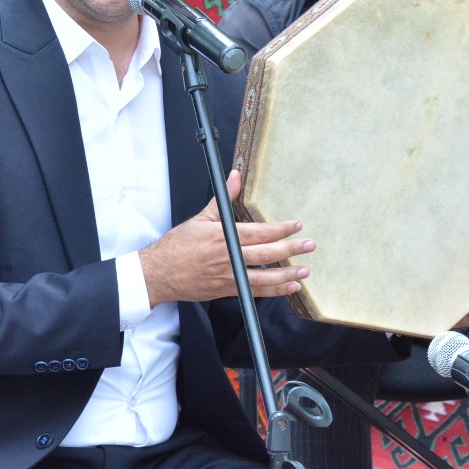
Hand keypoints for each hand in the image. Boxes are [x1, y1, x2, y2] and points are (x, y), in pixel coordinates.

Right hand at [139, 170, 316, 307]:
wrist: (159, 274)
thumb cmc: (177, 246)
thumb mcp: (200, 218)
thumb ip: (223, 198)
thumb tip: (235, 177)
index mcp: (223, 237)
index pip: (259, 232)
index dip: (281, 229)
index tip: (296, 226)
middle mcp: (229, 258)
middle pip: (267, 254)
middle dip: (291, 250)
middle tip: (309, 245)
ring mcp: (229, 277)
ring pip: (265, 277)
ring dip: (287, 275)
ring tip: (305, 271)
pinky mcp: (227, 290)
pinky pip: (255, 291)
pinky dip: (274, 291)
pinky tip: (289, 287)